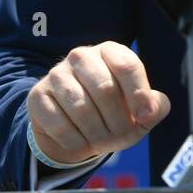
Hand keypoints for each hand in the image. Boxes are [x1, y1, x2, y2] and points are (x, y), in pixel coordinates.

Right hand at [27, 41, 170, 164]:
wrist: (74, 130)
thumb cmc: (113, 114)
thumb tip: (152, 109)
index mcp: (110, 52)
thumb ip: (154, 107)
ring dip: (96, 132)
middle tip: (120, 135)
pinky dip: (75, 140)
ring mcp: (57, 74)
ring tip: (101, 140)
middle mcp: (82, 56)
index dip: (139, 94)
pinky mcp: (38, 95)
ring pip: (81, 107)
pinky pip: (59, 123)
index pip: (127, 65)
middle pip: (105, 88)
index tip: (145, 116)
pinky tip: (80, 141)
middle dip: (117, 120)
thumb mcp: (139, 112)